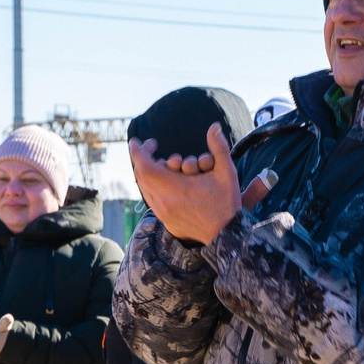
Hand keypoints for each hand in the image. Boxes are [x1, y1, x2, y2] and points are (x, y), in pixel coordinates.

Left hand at [129, 125, 270, 244]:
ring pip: (145, 189)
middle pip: (141, 176)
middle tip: (153, 149)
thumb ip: (218, 147)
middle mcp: (164, 202)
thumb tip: (214, 127)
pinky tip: (167, 183)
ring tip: (163, 165)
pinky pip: (152, 200)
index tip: (136, 141)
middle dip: (144, 159)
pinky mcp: (166, 222)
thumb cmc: (226, 203)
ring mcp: (163, 213)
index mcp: (175, 188)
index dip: (137, 151)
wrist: (226, 236)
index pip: (144, 166)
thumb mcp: (226, 172)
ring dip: (150, 174)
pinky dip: (155, 187)